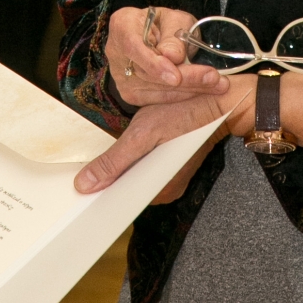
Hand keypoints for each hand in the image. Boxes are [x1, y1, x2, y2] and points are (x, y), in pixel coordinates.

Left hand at [76, 87, 249, 201]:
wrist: (220, 102)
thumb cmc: (184, 114)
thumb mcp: (144, 133)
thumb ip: (114, 161)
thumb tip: (84, 185)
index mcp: (160, 191)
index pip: (122, 200)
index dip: (101, 192)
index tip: (81, 187)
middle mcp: (167, 191)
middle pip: (128, 190)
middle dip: (109, 178)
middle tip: (88, 171)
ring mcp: (171, 179)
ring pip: (137, 178)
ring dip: (121, 167)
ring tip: (106, 159)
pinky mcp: (174, 166)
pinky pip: (147, 169)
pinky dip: (136, 160)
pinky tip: (127, 149)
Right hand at [104, 5, 229, 108]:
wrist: (153, 34)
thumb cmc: (164, 23)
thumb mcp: (174, 19)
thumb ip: (174, 35)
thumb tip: (173, 57)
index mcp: (122, 26)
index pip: (133, 47)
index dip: (154, 64)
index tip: (176, 77)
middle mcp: (116, 54)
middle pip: (147, 73)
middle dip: (184, 79)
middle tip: (214, 78)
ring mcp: (120, 77)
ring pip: (154, 90)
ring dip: (189, 90)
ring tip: (217, 86)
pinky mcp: (131, 94)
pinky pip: (157, 99)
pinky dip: (181, 97)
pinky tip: (203, 91)